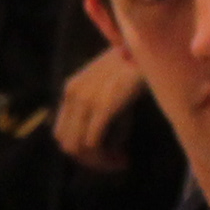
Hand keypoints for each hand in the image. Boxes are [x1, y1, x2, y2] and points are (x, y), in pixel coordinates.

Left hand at [56, 50, 149, 174]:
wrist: (147, 46)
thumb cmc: (134, 65)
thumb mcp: (107, 84)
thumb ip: (98, 105)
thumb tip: (104, 139)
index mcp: (71, 89)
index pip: (61, 133)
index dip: (80, 151)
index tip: (103, 154)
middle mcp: (73, 94)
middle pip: (67, 144)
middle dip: (89, 161)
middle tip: (112, 163)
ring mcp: (86, 100)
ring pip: (78, 148)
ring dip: (98, 162)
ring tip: (120, 161)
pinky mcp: (103, 107)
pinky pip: (93, 144)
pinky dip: (106, 158)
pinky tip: (123, 158)